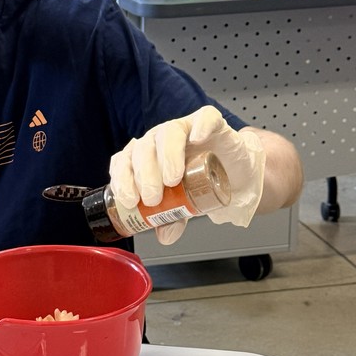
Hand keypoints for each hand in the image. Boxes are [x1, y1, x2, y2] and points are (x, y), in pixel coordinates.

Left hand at [109, 106, 266, 242]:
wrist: (234, 171)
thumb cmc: (201, 181)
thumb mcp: (184, 205)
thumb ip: (173, 218)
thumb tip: (164, 236)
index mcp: (146, 157)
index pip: (124, 161)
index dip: (122, 179)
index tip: (129, 200)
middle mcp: (160, 140)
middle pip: (143, 148)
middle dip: (144, 175)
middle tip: (152, 198)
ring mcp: (185, 128)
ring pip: (168, 132)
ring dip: (167, 156)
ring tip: (172, 180)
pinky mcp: (211, 123)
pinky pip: (204, 118)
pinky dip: (200, 126)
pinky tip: (198, 139)